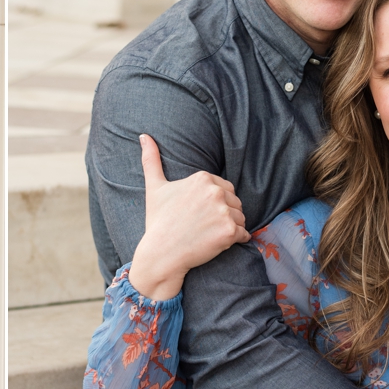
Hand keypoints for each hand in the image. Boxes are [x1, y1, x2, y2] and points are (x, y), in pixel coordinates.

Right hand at [127, 135, 249, 299]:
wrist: (161, 253)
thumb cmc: (158, 221)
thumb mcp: (154, 188)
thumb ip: (151, 160)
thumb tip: (143, 135)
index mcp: (202, 178)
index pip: (225, 188)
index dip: (215, 203)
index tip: (199, 215)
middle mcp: (215, 191)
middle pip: (234, 202)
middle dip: (224, 214)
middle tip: (204, 227)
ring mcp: (224, 211)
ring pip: (241, 218)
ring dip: (231, 227)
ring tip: (209, 235)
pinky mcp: (230, 231)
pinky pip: (245, 234)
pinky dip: (236, 240)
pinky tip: (218, 243)